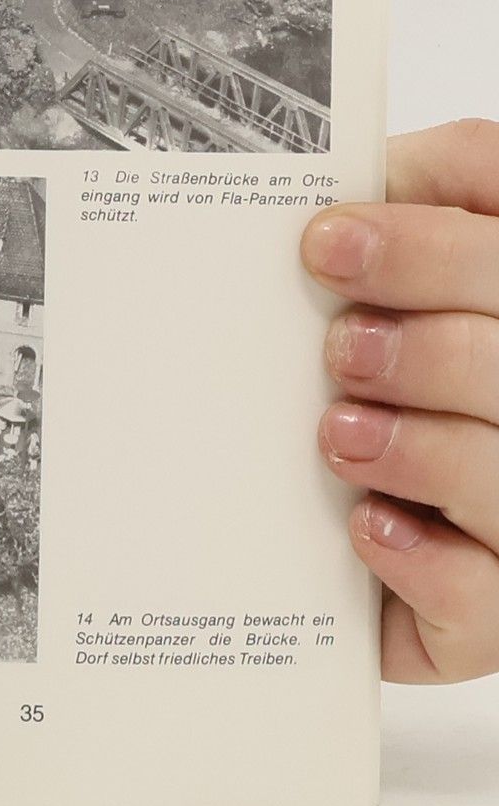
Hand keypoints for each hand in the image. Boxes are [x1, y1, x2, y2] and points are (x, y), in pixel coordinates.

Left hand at [305, 120, 498, 681]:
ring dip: (417, 449)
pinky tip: (369, 526)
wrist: (375, 554)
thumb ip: (409, 216)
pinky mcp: (497, 620)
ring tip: (341, 434)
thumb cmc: (395, 395)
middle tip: (341, 349)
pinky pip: (483, 598)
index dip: (430, 243)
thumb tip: (348, 184)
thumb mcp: (396, 286)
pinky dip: (420, 558)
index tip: (325, 243)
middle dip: (426, 348)